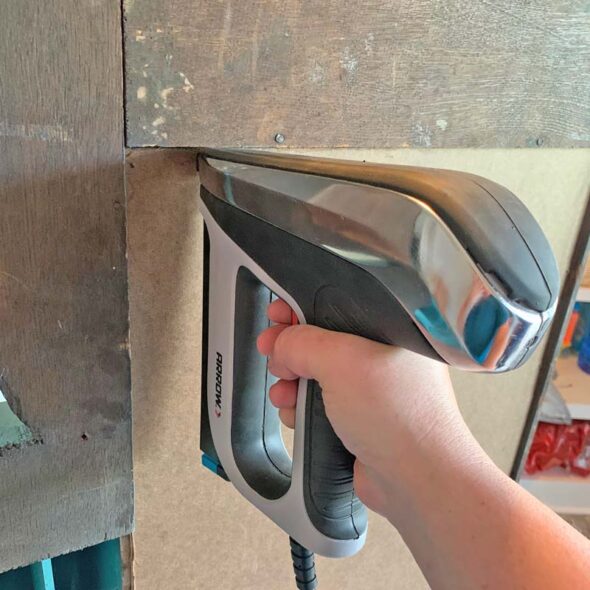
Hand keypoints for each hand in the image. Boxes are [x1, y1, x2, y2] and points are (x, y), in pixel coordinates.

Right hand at [257, 299, 465, 518]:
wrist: (417, 482)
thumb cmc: (404, 419)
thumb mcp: (343, 363)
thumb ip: (304, 343)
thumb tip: (281, 343)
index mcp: (390, 331)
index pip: (338, 307)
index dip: (304, 308)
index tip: (279, 313)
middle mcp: (382, 357)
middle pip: (322, 341)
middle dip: (291, 348)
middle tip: (272, 350)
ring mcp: (370, 389)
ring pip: (317, 373)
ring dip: (292, 380)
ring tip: (284, 390)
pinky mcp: (358, 416)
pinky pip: (321, 402)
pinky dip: (302, 406)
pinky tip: (295, 412)